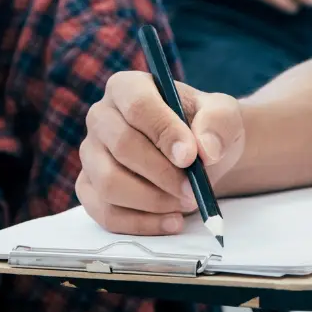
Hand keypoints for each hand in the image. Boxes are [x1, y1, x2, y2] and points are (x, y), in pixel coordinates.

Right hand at [77, 70, 244, 234]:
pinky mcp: (89, 188)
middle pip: (122, 147)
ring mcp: (90, 154)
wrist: (199, 156)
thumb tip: (205, 150)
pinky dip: (142, 224)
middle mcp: (100, 117)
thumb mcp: (222, 116)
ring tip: (186, 203)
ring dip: (153, 201)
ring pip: (110, 184)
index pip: (138, 106)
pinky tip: (171, 221)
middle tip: (194, 190)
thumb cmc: (204, 129)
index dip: (164, 133)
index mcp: (127, 88)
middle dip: (163, 175)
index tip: (190, 157)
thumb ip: (218, 124)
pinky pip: (105, 213)